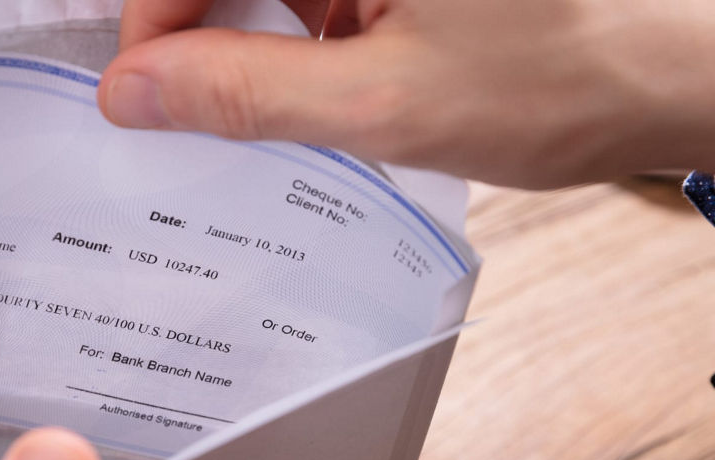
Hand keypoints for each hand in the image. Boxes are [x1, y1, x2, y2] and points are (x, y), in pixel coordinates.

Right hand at [99, 0, 714, 187]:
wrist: (667, 76)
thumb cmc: (562, 77)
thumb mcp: (383, 101)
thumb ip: (246, 92)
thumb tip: (135, 90)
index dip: (156, 14)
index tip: (138, 87)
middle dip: (193, 27)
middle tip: (178, 107)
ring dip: (241, 36)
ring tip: (240, 109)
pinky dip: (289, 35)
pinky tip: (295, 87)